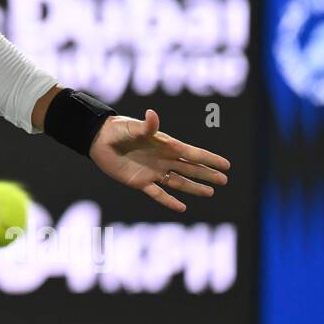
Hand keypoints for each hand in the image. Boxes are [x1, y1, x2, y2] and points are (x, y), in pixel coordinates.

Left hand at [88, 108, 229, 211]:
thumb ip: (145, 126)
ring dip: (194, 188)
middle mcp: (162, 159)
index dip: (209, 159)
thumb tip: (152, 115)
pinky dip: (169, 201)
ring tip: (210, 193)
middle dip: (207, 174)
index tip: (226, 165)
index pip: (192, 153)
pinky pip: (158, 194)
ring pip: (179, 182)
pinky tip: (182, 208)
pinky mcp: (140, 182)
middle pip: (190, 169)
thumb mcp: (131, 127)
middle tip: (224, 180)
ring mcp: (153, 171)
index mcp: (165, 145)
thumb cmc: (116, 129)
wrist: (98, 140)